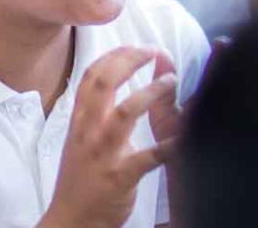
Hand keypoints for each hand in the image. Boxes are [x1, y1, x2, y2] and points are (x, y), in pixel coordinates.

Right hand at [40, 47, 177, 227]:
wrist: (71, 219)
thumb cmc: (80, 178)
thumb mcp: (80, 139)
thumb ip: (95, 112)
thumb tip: (114, 84)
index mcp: (80, 120)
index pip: (92, 76)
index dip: (114, 55)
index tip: (136, 46)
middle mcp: (88, 131)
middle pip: (104, 83)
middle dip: (129, 61)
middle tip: (152, 51)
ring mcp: (103, 153)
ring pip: (125, 112)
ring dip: (151, 92)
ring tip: (171, 81)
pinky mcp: (121, 175)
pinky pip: (149, 156)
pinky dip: (170, 144)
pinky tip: (186, 136)